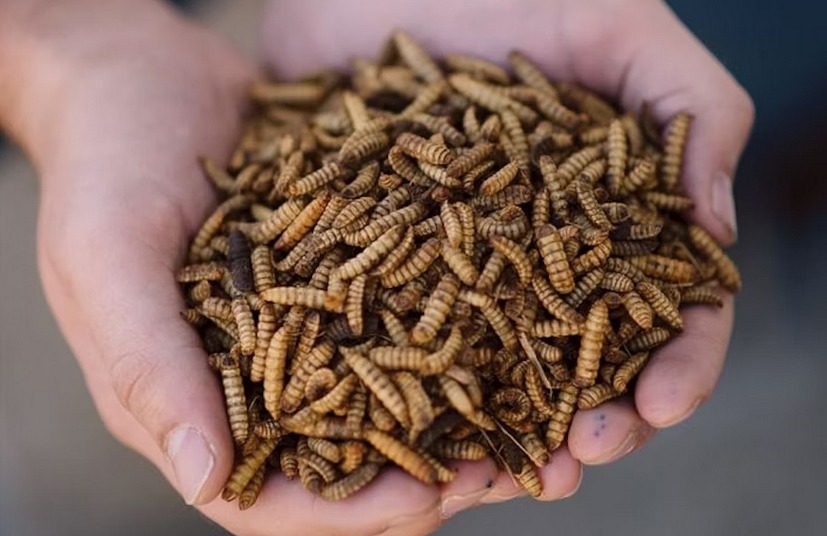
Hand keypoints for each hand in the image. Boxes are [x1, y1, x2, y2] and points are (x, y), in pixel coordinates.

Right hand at [3, 2, 496, 534]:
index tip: (428, 500)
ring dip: (455, 420)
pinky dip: (450, 342)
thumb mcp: (108, 255)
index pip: (268, 496)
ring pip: (383, 404)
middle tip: (505, 468)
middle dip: (424, 477)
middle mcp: (250, 379)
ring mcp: (297, 330)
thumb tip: (205, 480)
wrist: (143, 71)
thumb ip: (148, 365)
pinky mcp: (334, 280)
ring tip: (534, 420)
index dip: (348, 512)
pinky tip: (507, 334)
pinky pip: (396, 324)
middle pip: (342, 462)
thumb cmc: (106, 161)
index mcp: (185, 399)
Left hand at [262, 0, 753, 514]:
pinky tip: (412, 430)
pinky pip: (402, 338)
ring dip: (509, 431)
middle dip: (592, 417)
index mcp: (611, 216)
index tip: (659, 405)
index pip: (665, 308)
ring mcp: (462, 266)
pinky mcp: (385, 262)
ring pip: (496, 370)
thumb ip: (693, 114)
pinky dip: (414, 390)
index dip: (675, 363)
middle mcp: (540, 255)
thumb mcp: (622, 30)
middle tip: (577, 459)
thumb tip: (716, 233)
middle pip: (582, 359)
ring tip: (507, 475)